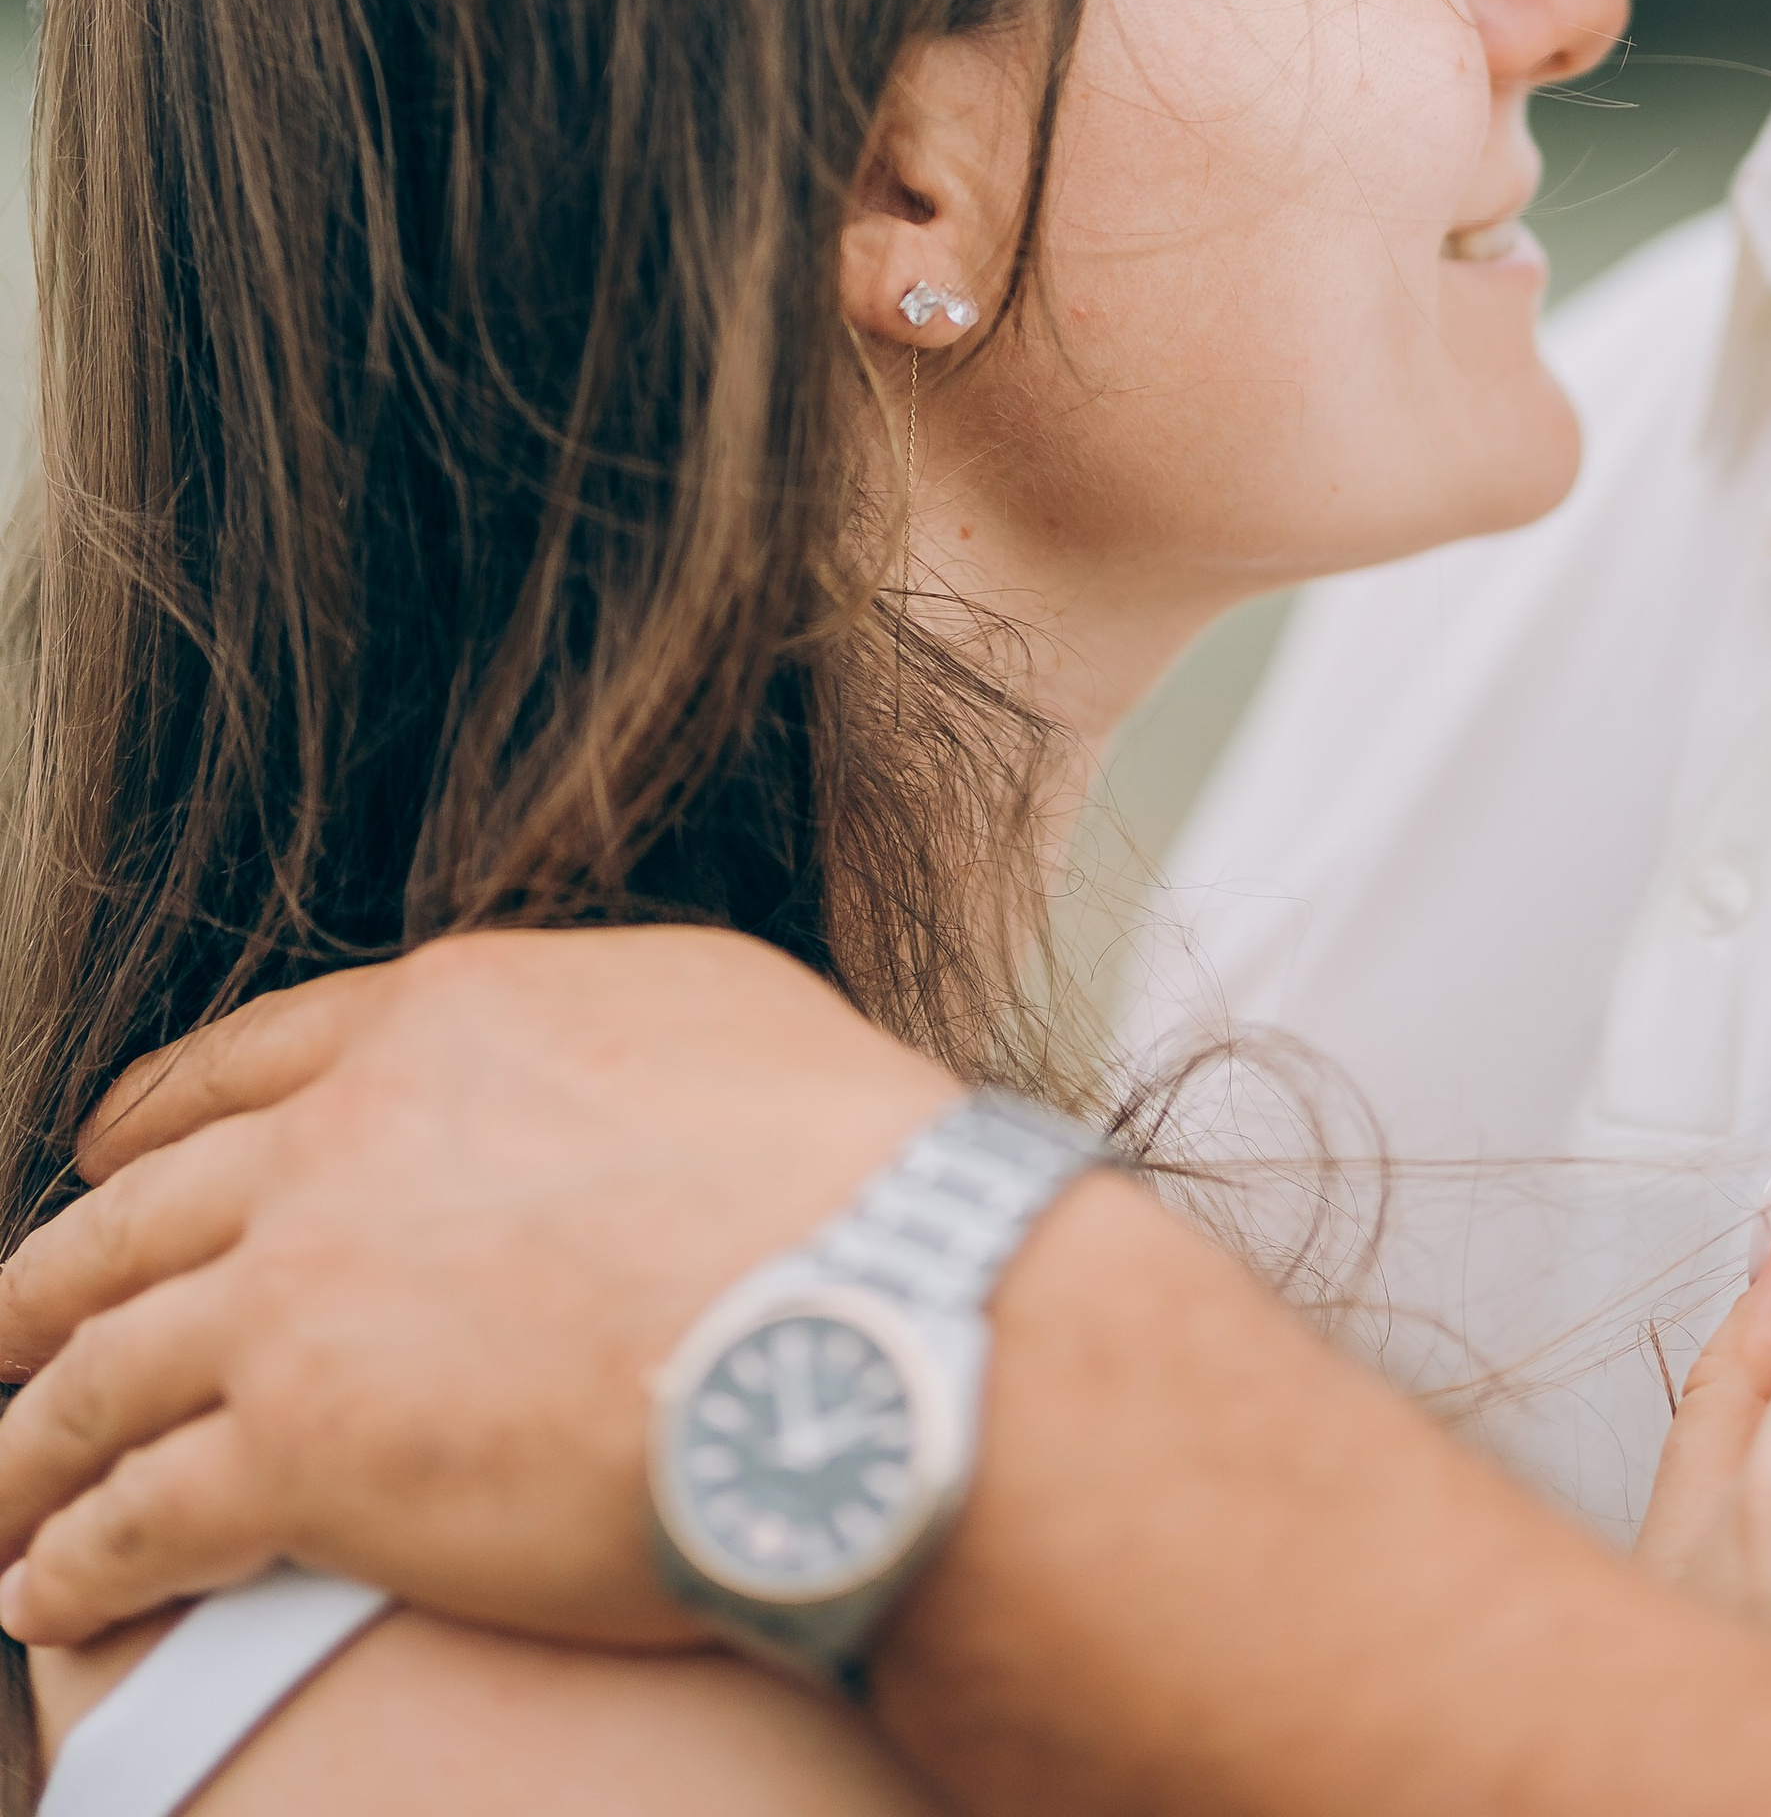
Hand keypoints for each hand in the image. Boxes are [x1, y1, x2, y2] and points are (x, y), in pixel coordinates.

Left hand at [0, 928, 961, 1646]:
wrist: (860, 1316)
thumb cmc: (838, 1168)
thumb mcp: (710, 1006)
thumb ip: (593, 1015)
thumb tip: (582, 1047)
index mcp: (437, 1018)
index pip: (238, 1063)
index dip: (147, 1124)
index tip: (101, 1160)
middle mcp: (338, 1142)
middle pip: (134, 1217)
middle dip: (48, 1284)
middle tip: (4, 1332)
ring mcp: (303, 1296)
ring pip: (99, 1367)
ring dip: (33, 1437)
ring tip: (3, 1492)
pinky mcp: (301, 1455)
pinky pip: (136, 1512)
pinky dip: (73, 1555)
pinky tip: (48, 1588)